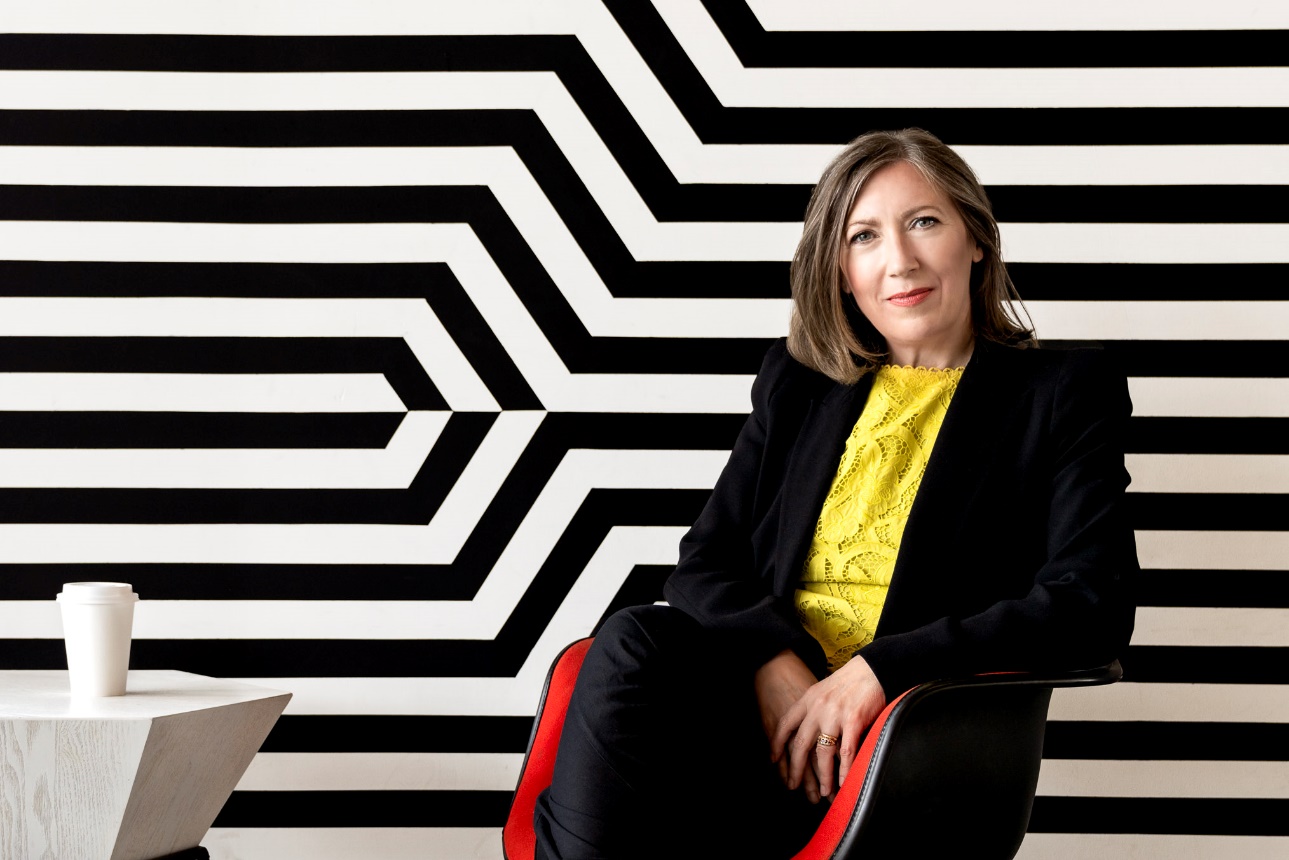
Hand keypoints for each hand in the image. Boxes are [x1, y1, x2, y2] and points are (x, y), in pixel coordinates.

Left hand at [771, 655, 885, 798]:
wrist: (871, 670)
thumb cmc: (848, 682)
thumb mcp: (823, 690)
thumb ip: (813, 709)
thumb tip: (806, 733)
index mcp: (808, 699)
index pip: (786, 724)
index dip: (777, 743)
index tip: (773, 760)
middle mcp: (818, 708)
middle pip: (801, 743)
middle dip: (795, 768)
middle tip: (792, 785)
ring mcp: (835, 715)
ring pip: (823, 752)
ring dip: (824, 775)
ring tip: (824, 792)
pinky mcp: (853, 720)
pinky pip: (846, 751)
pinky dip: (844, 769)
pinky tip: (843, 781)